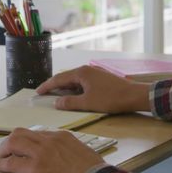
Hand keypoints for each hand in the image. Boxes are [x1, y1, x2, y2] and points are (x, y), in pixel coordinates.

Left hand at [0, 128, 105, 172]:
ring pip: (13, 142)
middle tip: (7, 149)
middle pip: (20, 133)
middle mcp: (48, 140)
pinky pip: (12, 163)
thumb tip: (63, 153)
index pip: (37, 134)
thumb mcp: (81, 149)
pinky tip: (0, 167)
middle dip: (10, 141)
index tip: (23, 147)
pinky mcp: (35, 168)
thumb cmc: (92, 169)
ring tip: (1, 157)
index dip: (27, 141)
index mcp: (60, 136)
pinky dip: (3, 164)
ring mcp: (40, 153)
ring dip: (4, 150)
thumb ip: (68, 148)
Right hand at [36, 66, 150, 112]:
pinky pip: (82, 82)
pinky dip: (74, 89)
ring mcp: (94, 73)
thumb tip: (57, 102)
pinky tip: (74, 96)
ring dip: (65, 88)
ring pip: (75, 80)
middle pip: (66, 77)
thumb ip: (70, 103)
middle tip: (43, 94)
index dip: (47, 86)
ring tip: (56, 96)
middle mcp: (86, 70)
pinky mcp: (100, 79)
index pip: (59, 79)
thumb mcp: (88, 103)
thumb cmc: (111, 98)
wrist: (133, 95)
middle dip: (54, 86)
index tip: (38, 92)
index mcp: (81, 73)